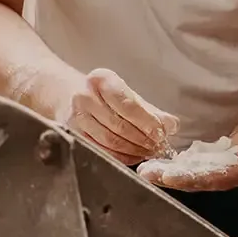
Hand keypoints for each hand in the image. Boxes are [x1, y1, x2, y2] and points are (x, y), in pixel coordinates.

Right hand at [53, 68, 178, 165]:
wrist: (65, 93)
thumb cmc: (101, 93)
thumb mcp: (125, 93)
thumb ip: (150, 110)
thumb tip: (172, 125)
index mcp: (101, 79)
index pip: (128, 105)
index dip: (147, 122)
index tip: (162, 133)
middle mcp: (85, 96)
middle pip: (119, 125)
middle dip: (143, 140)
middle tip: (158, 147)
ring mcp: (75, 116)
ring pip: (110, 141)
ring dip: (133, 151)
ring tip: (148, 152)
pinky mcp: (72, 134)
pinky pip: (101, 150)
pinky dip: (120, 157)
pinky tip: (132, 156)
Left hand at [139, 118, 237, 192]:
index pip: (216, 178)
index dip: (187, 179)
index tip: (159, 176)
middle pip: (207, 177)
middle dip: (175, 177)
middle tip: (145, 173)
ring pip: (209, 168)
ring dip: (181, 170)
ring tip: (152, 167)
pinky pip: (215, 155)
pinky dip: (194, 157)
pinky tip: (179, 155)